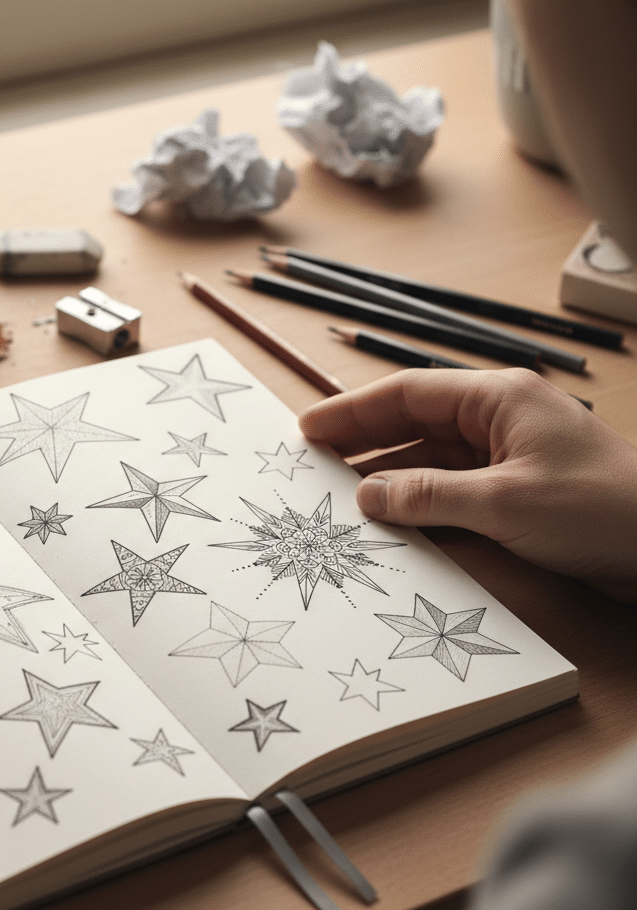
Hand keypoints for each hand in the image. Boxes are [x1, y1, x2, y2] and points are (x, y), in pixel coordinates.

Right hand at [299, 368, 636, 602]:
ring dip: (388, 474)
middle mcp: (498, 420)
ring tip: (340, 494)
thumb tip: (368, 495)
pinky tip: (389, 516)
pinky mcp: (514, 490)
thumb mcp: (505, 503)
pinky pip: (450, 487)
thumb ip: (428, 496)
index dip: (352, 409)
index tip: (309, 428)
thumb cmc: (601, 509)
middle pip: (414, 422)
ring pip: (429, 457)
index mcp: (498, 399)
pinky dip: (417, 499)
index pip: (408, 394)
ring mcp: (507, 455)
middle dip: (363, 440)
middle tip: (313, 462)